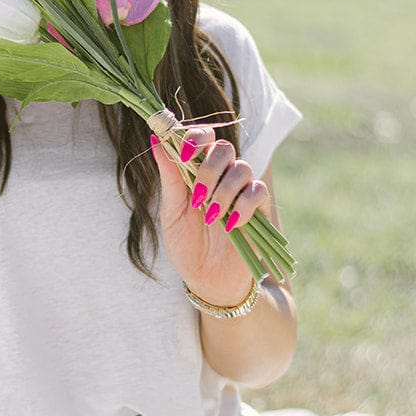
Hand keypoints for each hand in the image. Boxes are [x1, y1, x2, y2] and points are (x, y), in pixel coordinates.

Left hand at [151, 123, 268, 303]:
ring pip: (242, 168)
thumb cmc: (185, 245)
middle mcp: (222, 176)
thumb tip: (155, 139)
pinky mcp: (260, 209)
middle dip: (208, 170)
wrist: (205, 278)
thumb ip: (169, 176)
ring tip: (211, 217)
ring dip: (223, 191)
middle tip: (198, 196)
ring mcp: (242, 190)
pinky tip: (229, 225)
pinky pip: (257, 192)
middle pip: (224, 148)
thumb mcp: (171, 212)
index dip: (196, 137)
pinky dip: (243, 206)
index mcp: (198, 171)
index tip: (185, 153)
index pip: (203, 137)